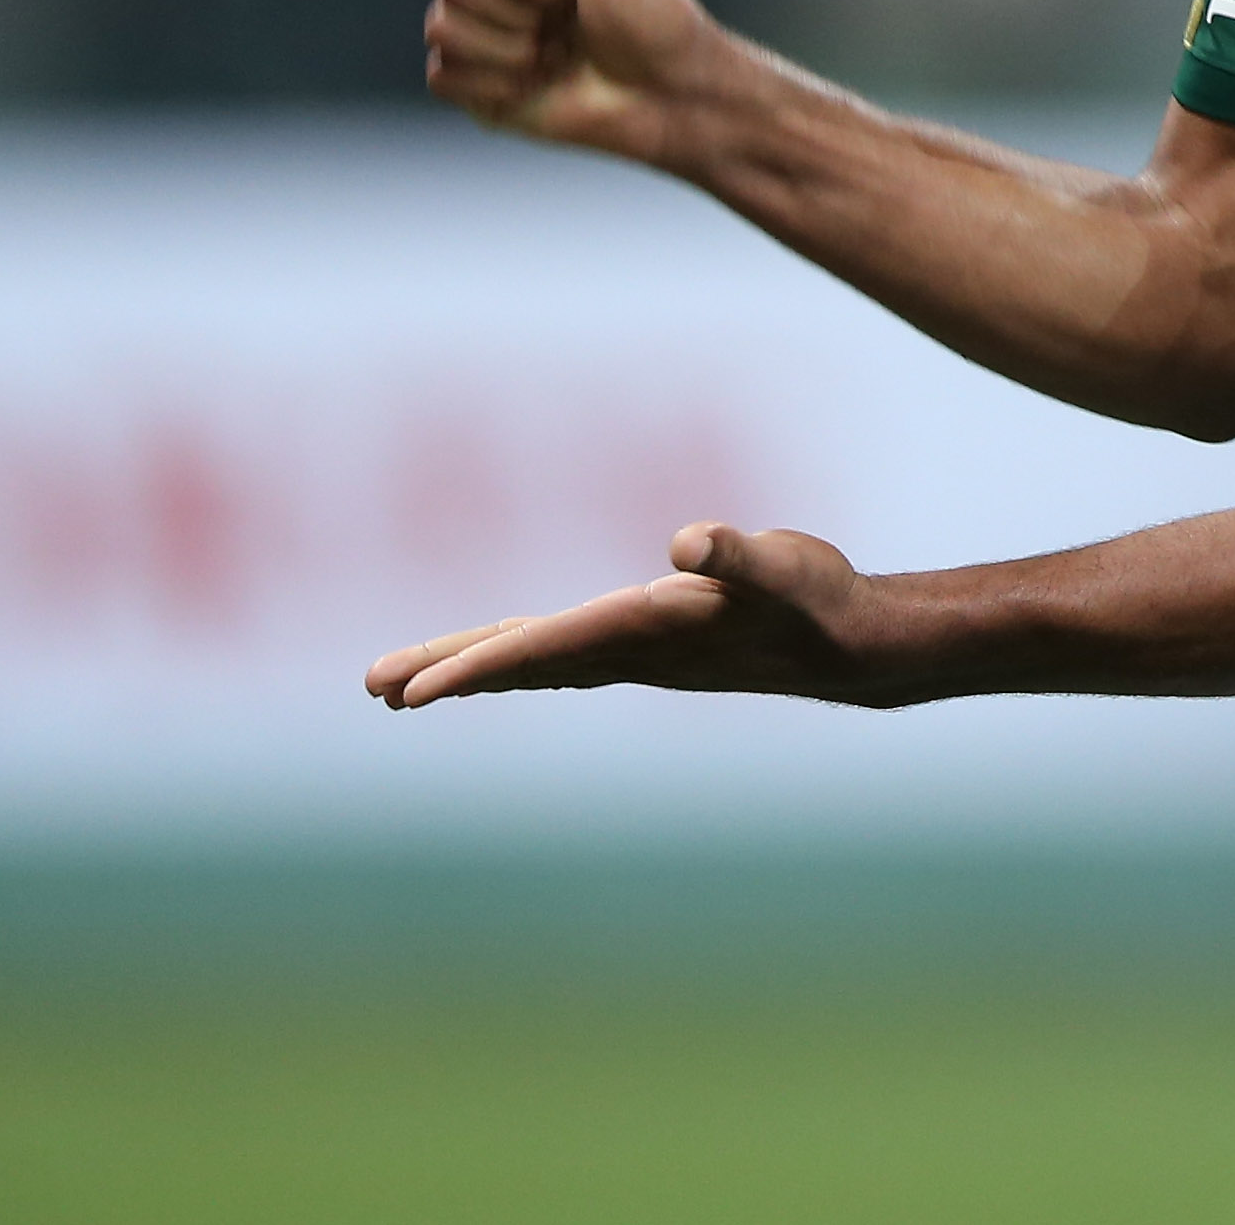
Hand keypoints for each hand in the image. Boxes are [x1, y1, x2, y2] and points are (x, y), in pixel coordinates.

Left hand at [366, 523, 880, 708]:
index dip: (473, 666)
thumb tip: (690, 541)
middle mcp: (631, 652)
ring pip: (536, 664)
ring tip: (404, 687)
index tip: (411, 692)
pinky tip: (499, 659)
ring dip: (471, 670)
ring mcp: (639, 656)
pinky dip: (518, 658)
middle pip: (521, 663)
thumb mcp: (785, 566)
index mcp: (647, 632)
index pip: (542, 651)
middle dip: (448, 672)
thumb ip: (739, 552)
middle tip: (375, 689)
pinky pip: (564, 656)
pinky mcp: (653, 648)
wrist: (859, 649)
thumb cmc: (823, 600)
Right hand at [423, 0, 726, 163]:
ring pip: (441, 26)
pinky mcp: (478, 89)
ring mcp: (483, 39)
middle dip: (517, 8)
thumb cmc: (648, 13)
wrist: (669, 92)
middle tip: (565, 23)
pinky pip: (441, 76)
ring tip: (552, 56)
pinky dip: (489, 83)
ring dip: (505, 46)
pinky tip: (532, 85)